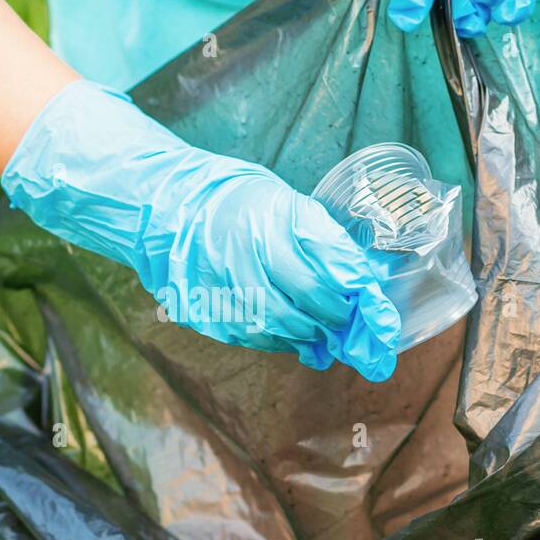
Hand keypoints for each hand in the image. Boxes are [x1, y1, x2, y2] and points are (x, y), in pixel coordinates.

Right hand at [1, 80, 400, 377]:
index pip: (330, 274)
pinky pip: (254, 336)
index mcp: (272, 226)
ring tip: (323, 332)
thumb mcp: (282, 202)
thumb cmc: (231, 200)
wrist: (164, 209)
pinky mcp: (208, 313)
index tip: (375, 309)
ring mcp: (225, 291)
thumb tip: (361, 275)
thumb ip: (320, 238)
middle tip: (353, 326)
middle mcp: (248, 260)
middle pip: (310, 306)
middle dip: (338, 320)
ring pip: (283, 329)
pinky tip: (288, 332)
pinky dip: (278, 338)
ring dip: (310, 334)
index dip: (358, 297)